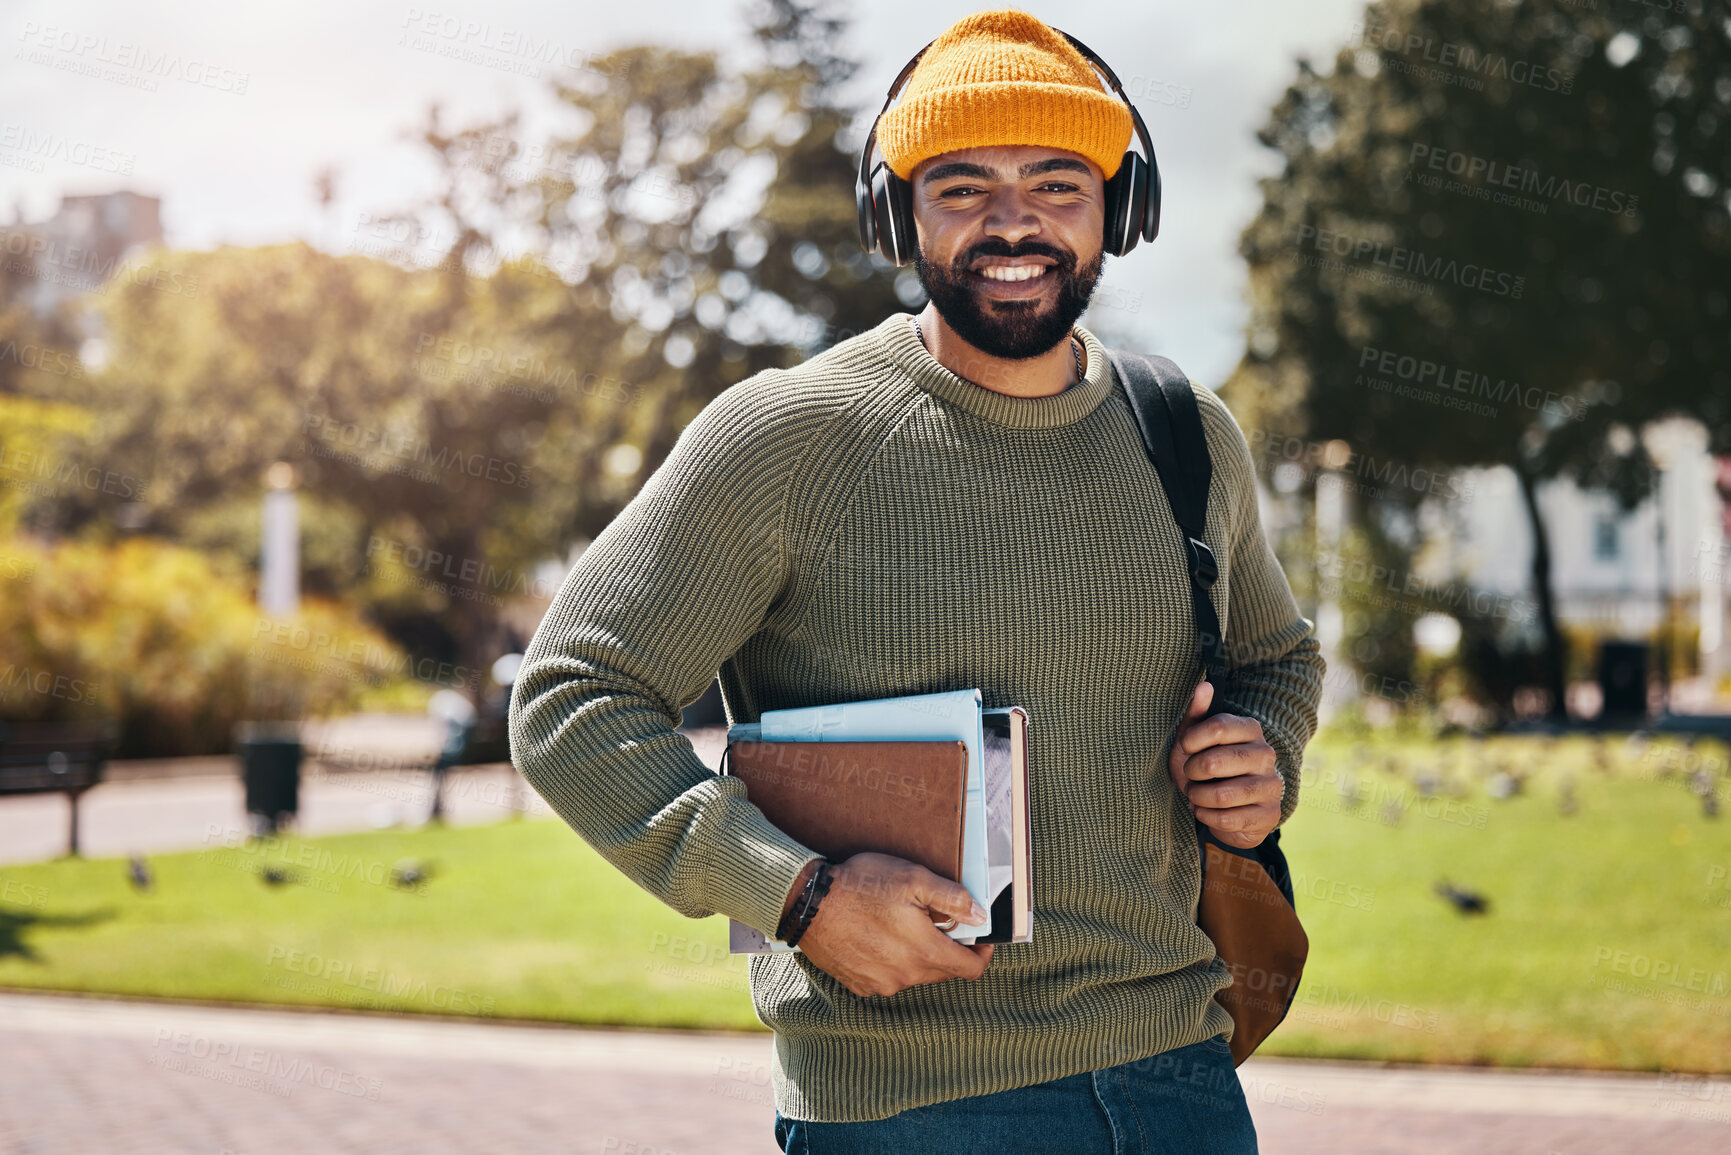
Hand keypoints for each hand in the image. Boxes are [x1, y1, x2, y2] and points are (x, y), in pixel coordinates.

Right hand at [794, 852, 994, 998]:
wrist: (808, 904)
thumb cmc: (859, 887)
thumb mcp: (913, 879)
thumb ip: (953, 899)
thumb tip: (980, 915)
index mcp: (925, 952)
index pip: (971, 969)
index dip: (982, 953)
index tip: (980, 938)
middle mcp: (905, 977)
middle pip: (943, 971)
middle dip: (947, 948)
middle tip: (935, 920)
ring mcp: (881, 984)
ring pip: (915, 974)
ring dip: (917, 954)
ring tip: (899, 924)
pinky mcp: (860, 984)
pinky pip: (888, 977)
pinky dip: (891, 961)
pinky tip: (877, 937)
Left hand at [1167, 680, 1282, 849]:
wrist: (1229, 808)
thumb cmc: (1207, 769)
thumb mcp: (1195, 740)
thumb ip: (1197, 714)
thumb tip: (1204, 685)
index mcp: (1250, 729)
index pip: (1218, 726)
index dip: (1191, 740)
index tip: (1185, 748)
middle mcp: (1266, 754)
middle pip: (1214, 762)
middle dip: (1191, 772)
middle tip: (1190, 775)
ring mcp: (1271, 785)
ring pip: (1221, 794)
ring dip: (1197, 796)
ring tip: (1195, 794)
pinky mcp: (1270, 814)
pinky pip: (1228, 819)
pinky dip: (1206, 816)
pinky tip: (1205, 811)